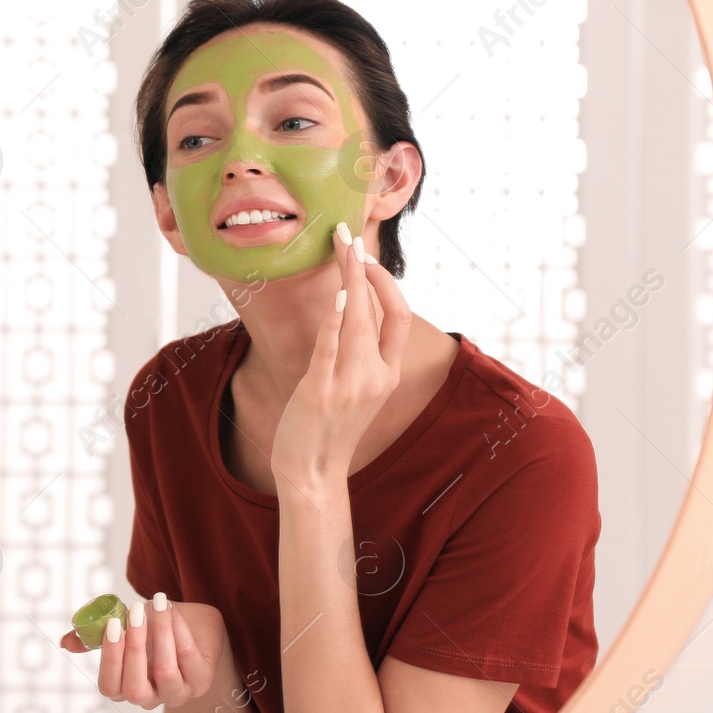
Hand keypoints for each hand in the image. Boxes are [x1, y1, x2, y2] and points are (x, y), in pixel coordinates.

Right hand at [60, 596, 224, 707]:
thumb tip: (67, 642)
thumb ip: (95, 636)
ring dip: (161, 634)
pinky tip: (173, 610)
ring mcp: (178, 693)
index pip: (110, 687)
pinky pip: (189, 659)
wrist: (193, 622)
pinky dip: (180, 631)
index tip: (113, 624)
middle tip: (135, 612)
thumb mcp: (123, 628)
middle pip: (135, 689)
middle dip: (134, 649)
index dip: (110, 658)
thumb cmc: (153, 628)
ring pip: (166, 674)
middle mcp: (151, 697)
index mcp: (126, 688)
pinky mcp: (202, 681)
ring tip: (159, 603)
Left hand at [270, 225, 412, 485]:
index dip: (386, 282)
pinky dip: (336, 319)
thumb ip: (356, 354)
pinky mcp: (322, 392)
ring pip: (359, 321)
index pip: (399, 316)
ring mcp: (350, 385)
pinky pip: (331, 347)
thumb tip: (347, 311)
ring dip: (351, 279)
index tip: (365, 258)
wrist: (313, 474)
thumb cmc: (328, 429)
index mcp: (388, 374)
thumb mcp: (354, 390)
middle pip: (381, 309)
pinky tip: (338, 294)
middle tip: (348, 237)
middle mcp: (376, 377)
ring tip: (340, 247)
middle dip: (366, 268)